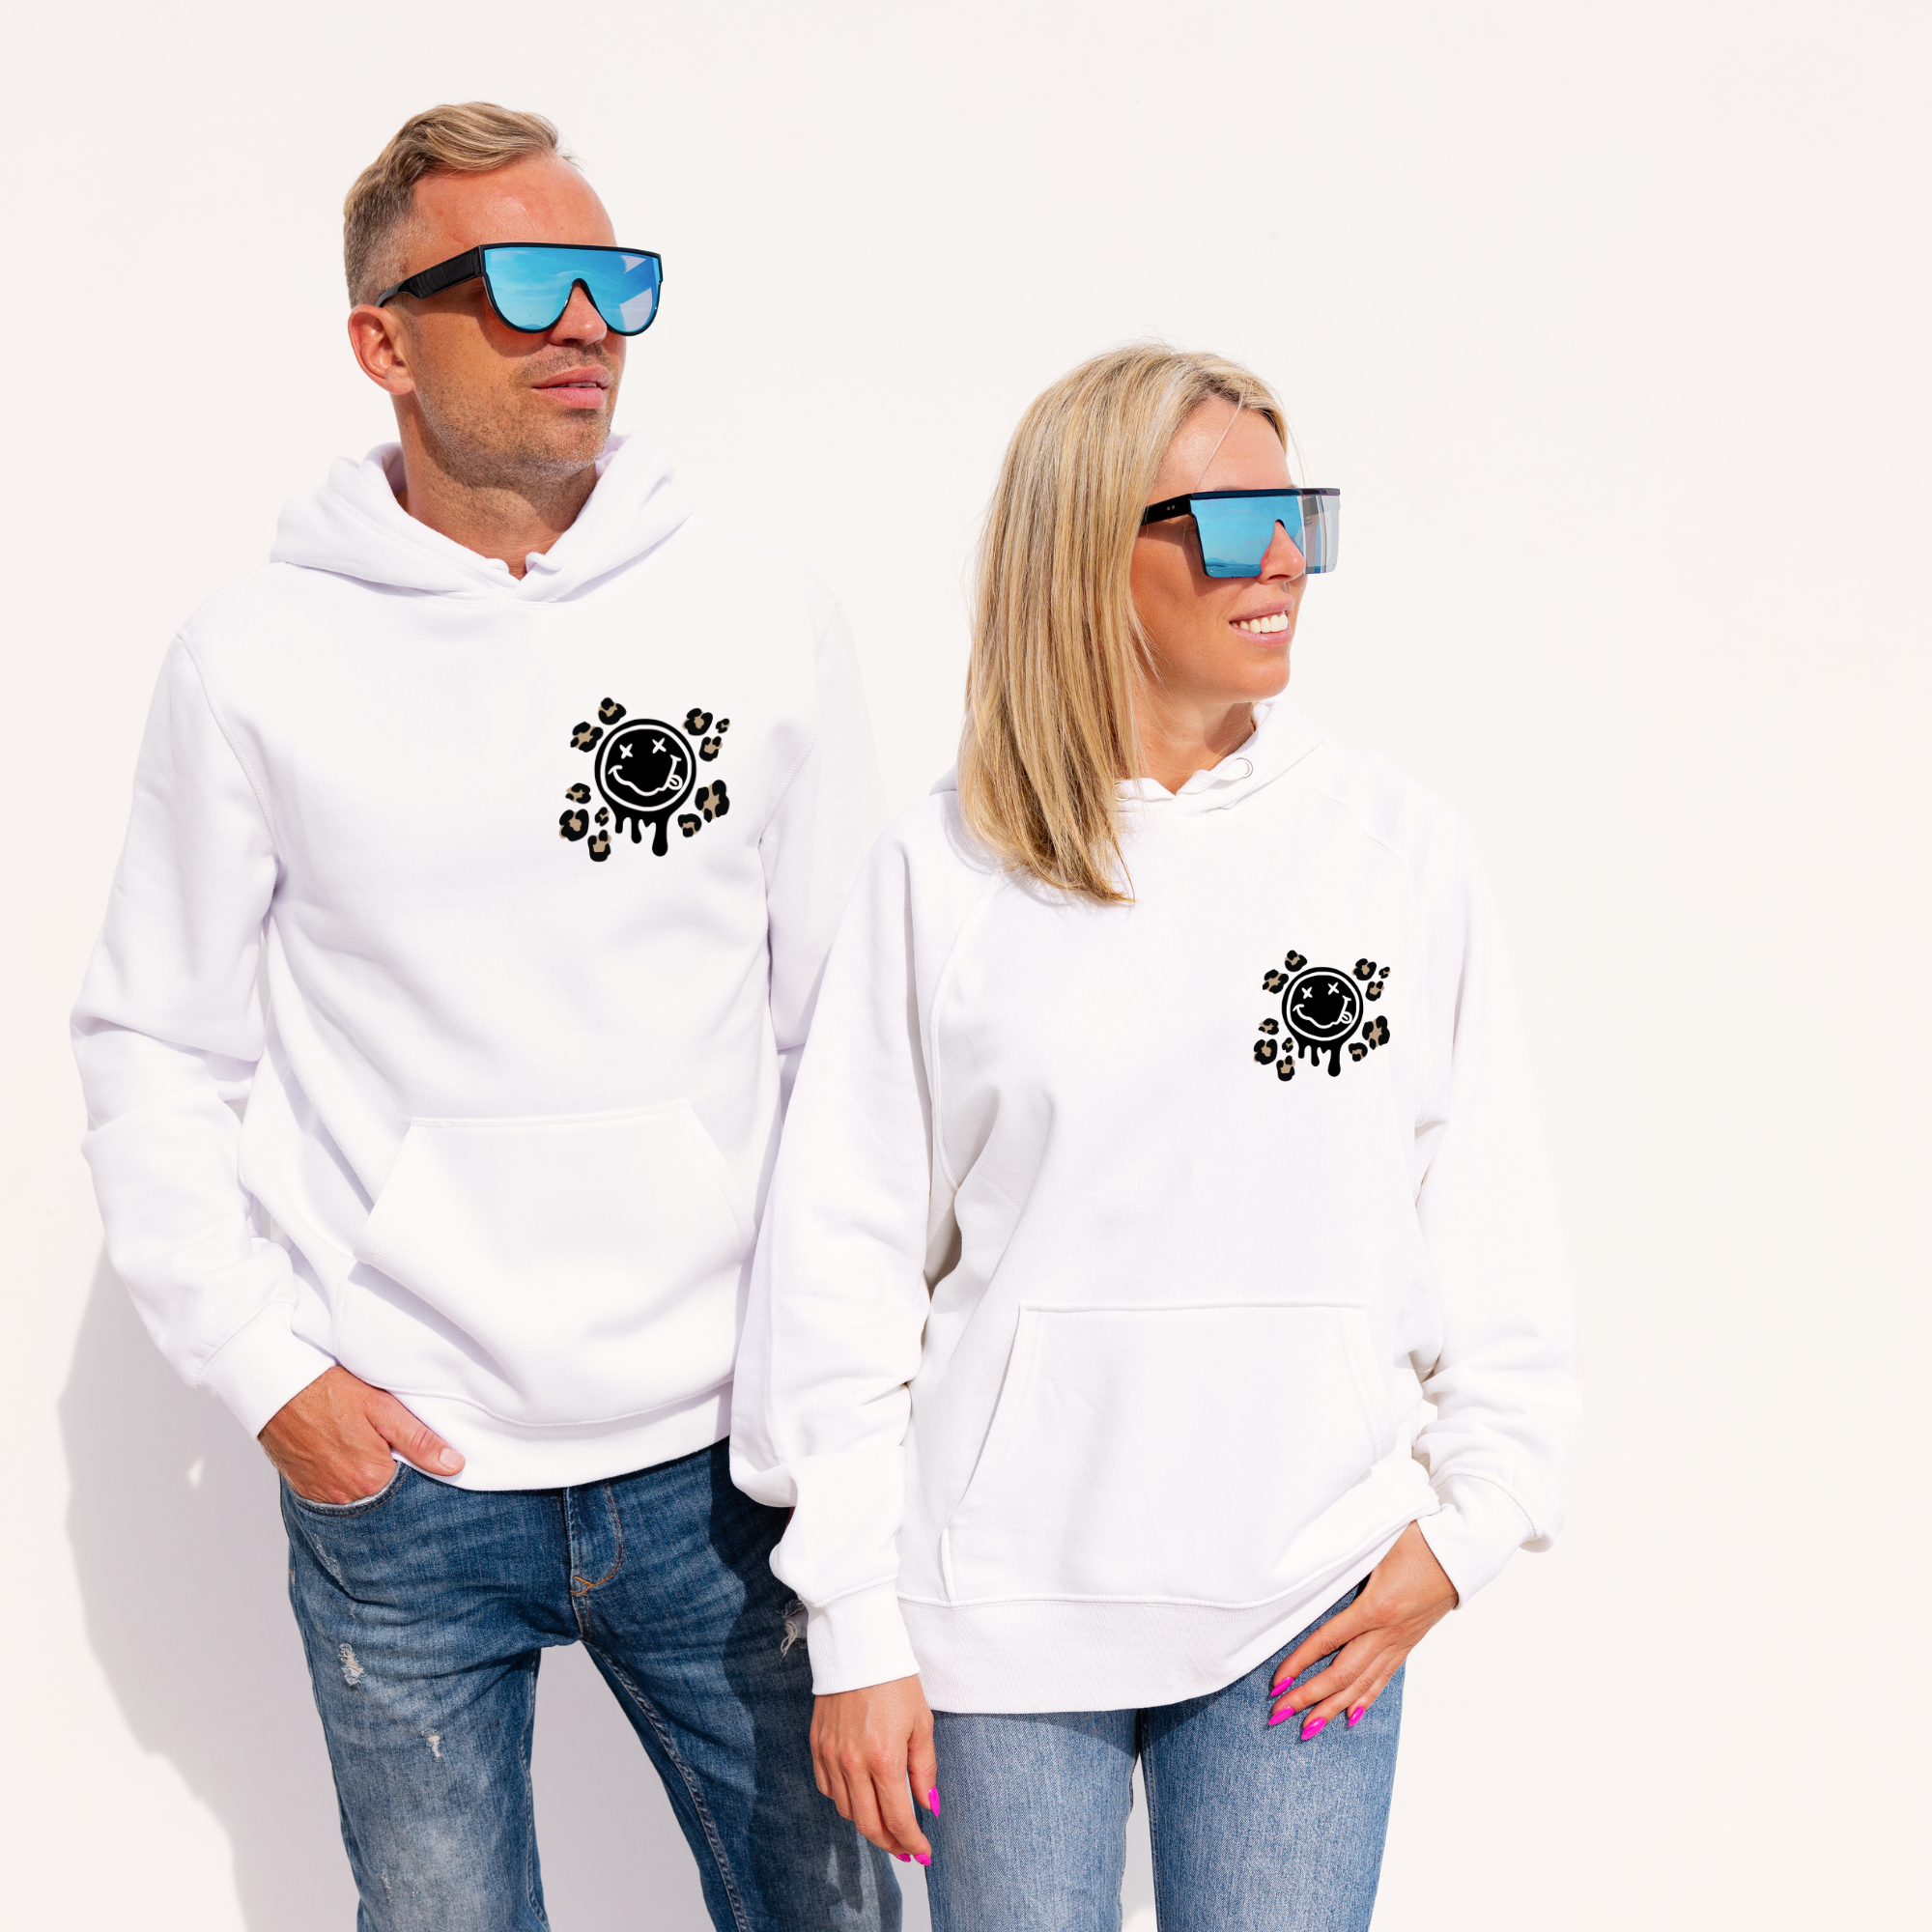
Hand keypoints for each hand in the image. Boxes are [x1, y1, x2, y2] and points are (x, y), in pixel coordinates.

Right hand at [259, 1364, 463, 1502]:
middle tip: (396, 1453)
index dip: (422, 1475)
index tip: (427, 1461)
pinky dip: (348, 1484)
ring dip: (371, 1483)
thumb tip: (454, 1465)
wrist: (274, 1391)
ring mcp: (323, 1497)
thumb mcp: (381, 1408)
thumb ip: (418, 1440)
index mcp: (370, 1478)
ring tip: (372, 1454)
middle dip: (397, 1481)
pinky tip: (350, 1461)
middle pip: (386, 1498)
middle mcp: (346, 1497)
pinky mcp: (306, 1492)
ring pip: (361, 1499)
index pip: (412, 1492)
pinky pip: (337, 1497)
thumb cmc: (328, 1393)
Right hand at [810, 1675, 937, 1862]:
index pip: (897, 1818)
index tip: (923, 1853)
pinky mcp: (816, 1745)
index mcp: (884, 1758)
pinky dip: (844, 1800)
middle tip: (905, 1848)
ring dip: (867, 1823)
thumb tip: (929, 1806)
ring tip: (886, 1822)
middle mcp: (852, 1763)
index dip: (912, 1842)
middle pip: (868, 1824)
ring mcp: (830, 1755)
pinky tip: (860, 1796)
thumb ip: (925, 1770)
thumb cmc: (895, 1681)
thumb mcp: (921, 1724)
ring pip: (846, 1810)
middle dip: (889, 1843)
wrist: (859, 1647)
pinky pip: (827, 1788)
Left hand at [1267, 1521, 1456, 1735]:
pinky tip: (1350, 1714)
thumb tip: (1311, 1570)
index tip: (1277, 1682)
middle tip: (1279, 1715)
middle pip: (1342, 1674)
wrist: (1462, 1552)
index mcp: (1376, 1606)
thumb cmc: (1418, 1539)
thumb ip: (1345, 1561)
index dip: (1300, 1663)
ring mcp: (1400, 1641)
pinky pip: (1384, 1677)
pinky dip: (1365, 1698)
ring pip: (1362, 1683)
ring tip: (1308, 1728)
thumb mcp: (1376, 1543)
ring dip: (1332, 1707)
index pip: (1327, 1642)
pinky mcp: (1409, 1642)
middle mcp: (1388, 1631)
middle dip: (1308, 1697)